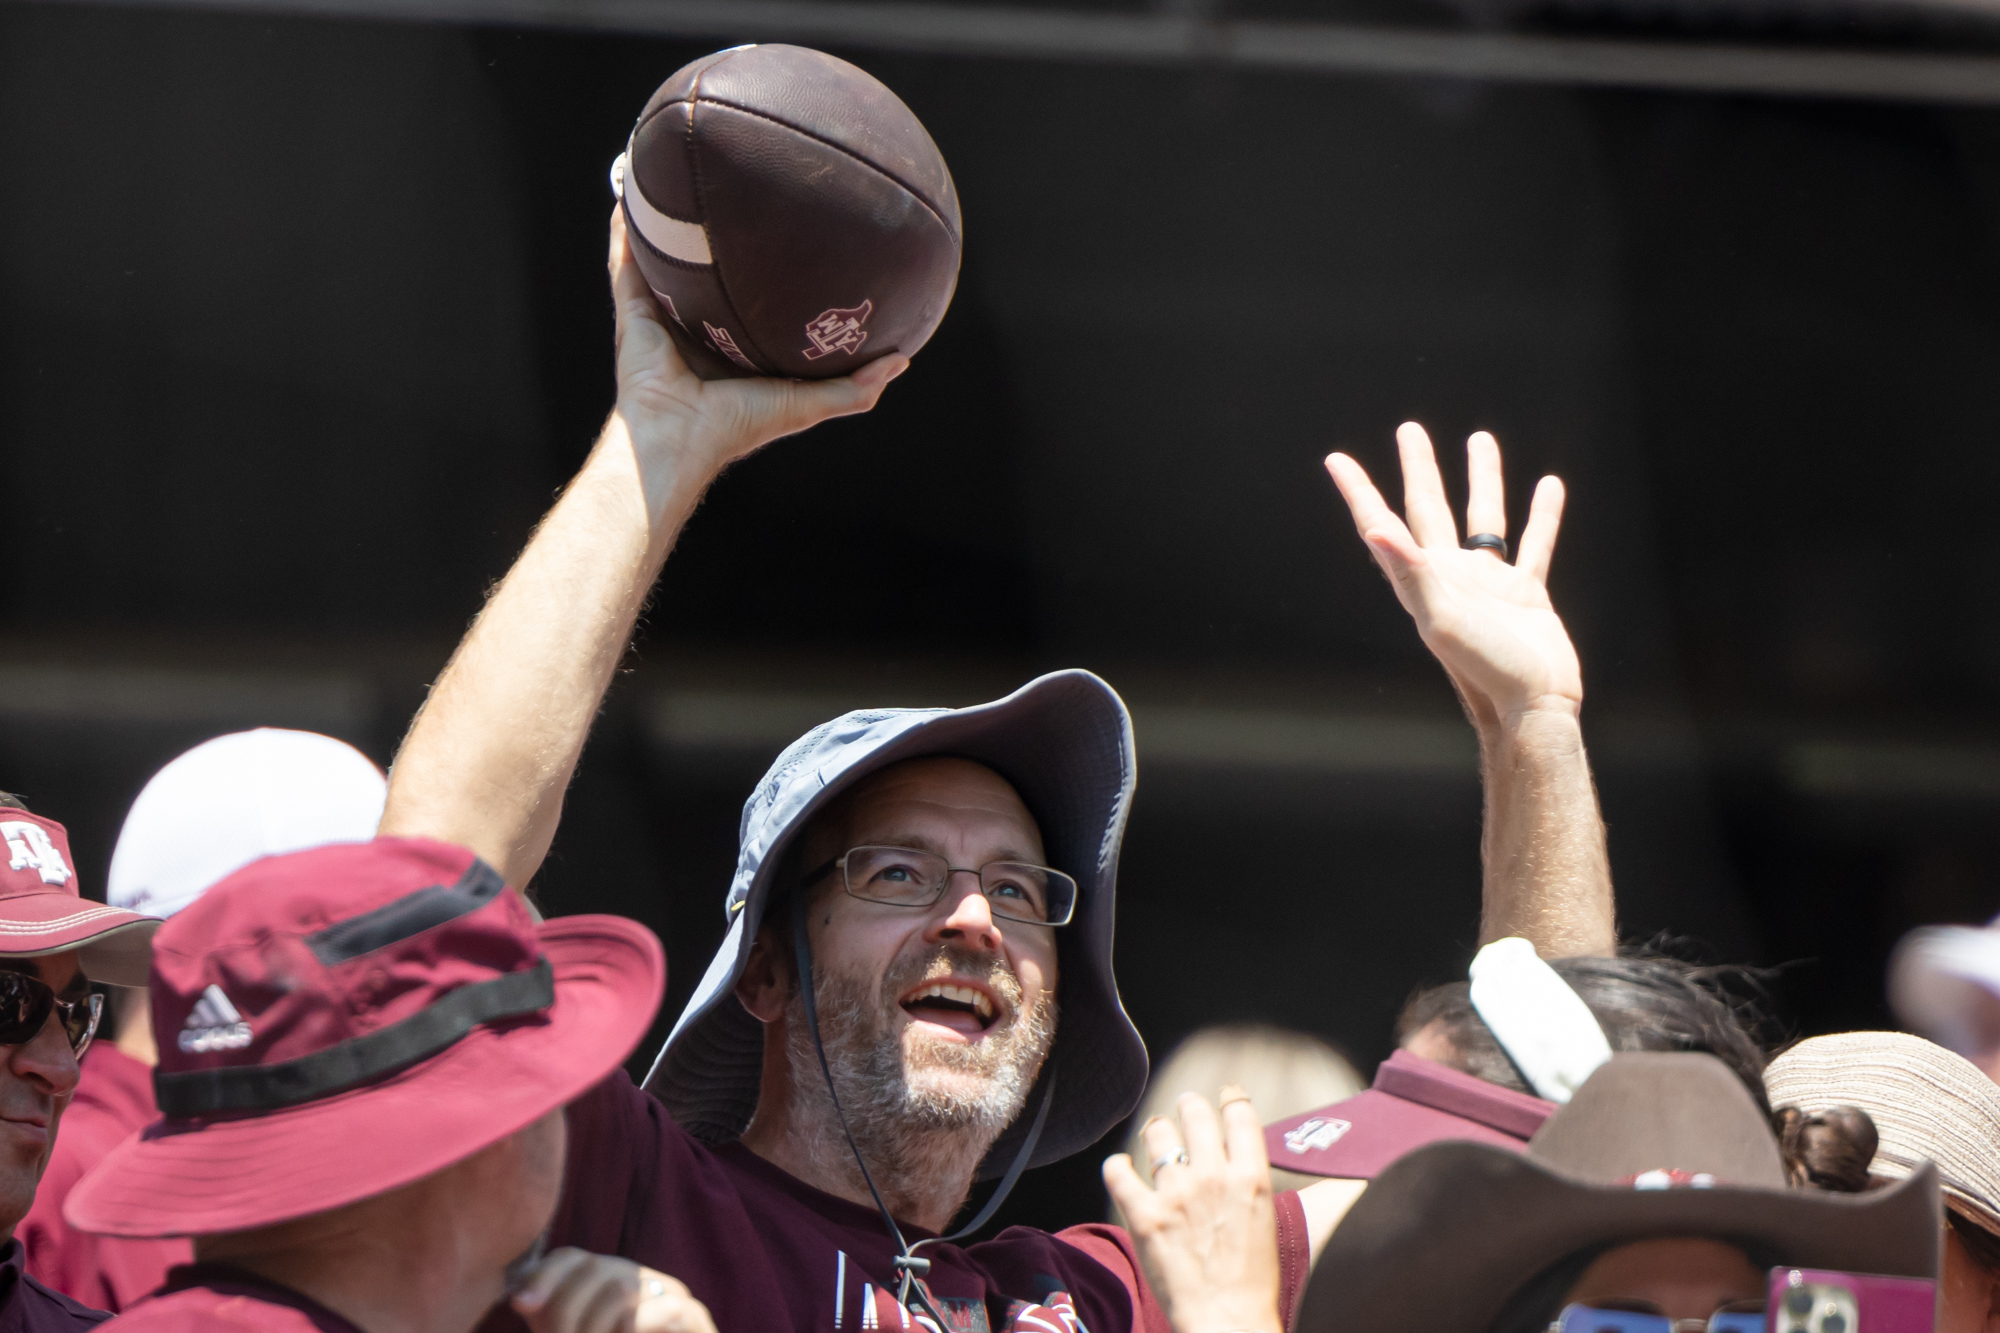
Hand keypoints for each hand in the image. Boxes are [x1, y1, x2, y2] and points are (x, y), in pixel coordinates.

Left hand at [512, 1248, 717, 1332]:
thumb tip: (519, 1296)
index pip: (571, 1258)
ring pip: (620, 1289)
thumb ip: (548, 1315)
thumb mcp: (572, 1331)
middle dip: (565, 1311)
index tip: (520, 1305)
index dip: (544, 1275)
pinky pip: (663, 1310)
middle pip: (593, 1267)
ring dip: (592, 1326)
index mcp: (604, 1280)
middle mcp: (637, 1278)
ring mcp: (669, 1294)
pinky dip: (635, 1327)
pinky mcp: (694, 1317)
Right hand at [607, 205, 905, 485]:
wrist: (678, 437)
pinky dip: (623, 229)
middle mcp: (697, 329)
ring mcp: (662, 317)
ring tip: (673, 178)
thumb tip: (902, 360)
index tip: (794, 238)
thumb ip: (853, 388)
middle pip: (709, 276)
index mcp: (734, 349)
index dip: (771, 276)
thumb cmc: (738, 426)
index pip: (753, 304)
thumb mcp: (807, 404)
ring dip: (666, 224)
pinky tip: (628, 192)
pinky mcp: (634, 311)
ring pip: (664, 262)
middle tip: (738, 196)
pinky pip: (625, 262)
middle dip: (720, 240)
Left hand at [1103, 1088, 1281, 1332]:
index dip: (1229, 1098)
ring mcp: (1175, 1194)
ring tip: (1156, 1139)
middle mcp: (1213, 1176)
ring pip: (1156, 1132)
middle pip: (1194, 1112)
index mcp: (1251, 1176)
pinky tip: (1123, 1169)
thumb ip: (1249, 1180)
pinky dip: (1118, 1166)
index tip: (1223, 1098)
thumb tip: (1238, 1156)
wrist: (1227, 1323)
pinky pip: (1118, 1170)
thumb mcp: (1266, 1218)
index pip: (1238, 1112)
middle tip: (1185, 1112)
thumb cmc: (1253, 1282)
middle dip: (1188, 1107)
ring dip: (1156, 1132)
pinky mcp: (1144, 1216)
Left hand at [1325, 423, 1578, 733]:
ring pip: (1485, 516)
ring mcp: (1489, 582)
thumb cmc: (1482, 668)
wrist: (1532, 703)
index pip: (1382, 524)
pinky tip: (1549, 486)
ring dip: (1482, 479)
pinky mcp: (1527, 592)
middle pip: (1430, 508)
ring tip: (1481, 439)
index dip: (1359, 492)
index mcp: (1422, 579)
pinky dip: (1542, 514)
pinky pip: (1534, 542)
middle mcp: (1450, 575)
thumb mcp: (1440, 617)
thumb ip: (1409, 571)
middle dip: (1419, 469)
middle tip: (1410, 430)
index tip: (1336, 459)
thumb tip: (1376, 527)